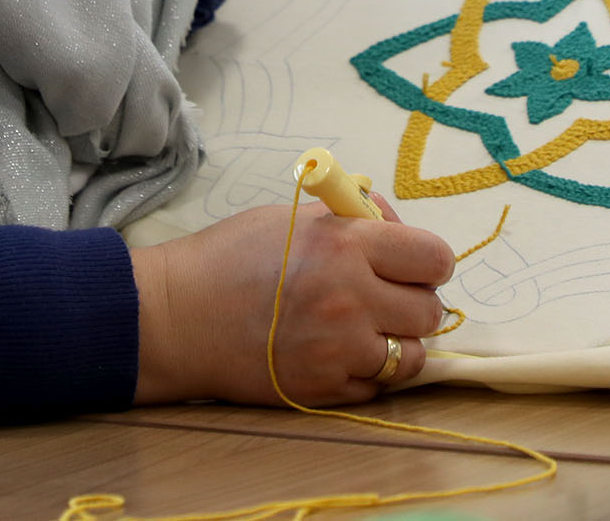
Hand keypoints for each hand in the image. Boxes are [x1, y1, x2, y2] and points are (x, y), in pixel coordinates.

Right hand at [130, 198, 454, 406]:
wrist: (176, 315)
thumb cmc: (229, 257)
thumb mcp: (294, 218)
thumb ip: (351, 221)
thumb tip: (396, 227)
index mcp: (346, 245)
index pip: (433, 259)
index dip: (429, 263)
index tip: (415, 266)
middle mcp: (350, 298)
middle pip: (429, 312)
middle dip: (413, 303)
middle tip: (385, 298)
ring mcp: (338, 350)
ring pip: (410, 357)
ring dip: (395, 343)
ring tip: (365, 331)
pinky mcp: (322, 390)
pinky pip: (375, 387)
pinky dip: (366, 373)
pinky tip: (338, 354)